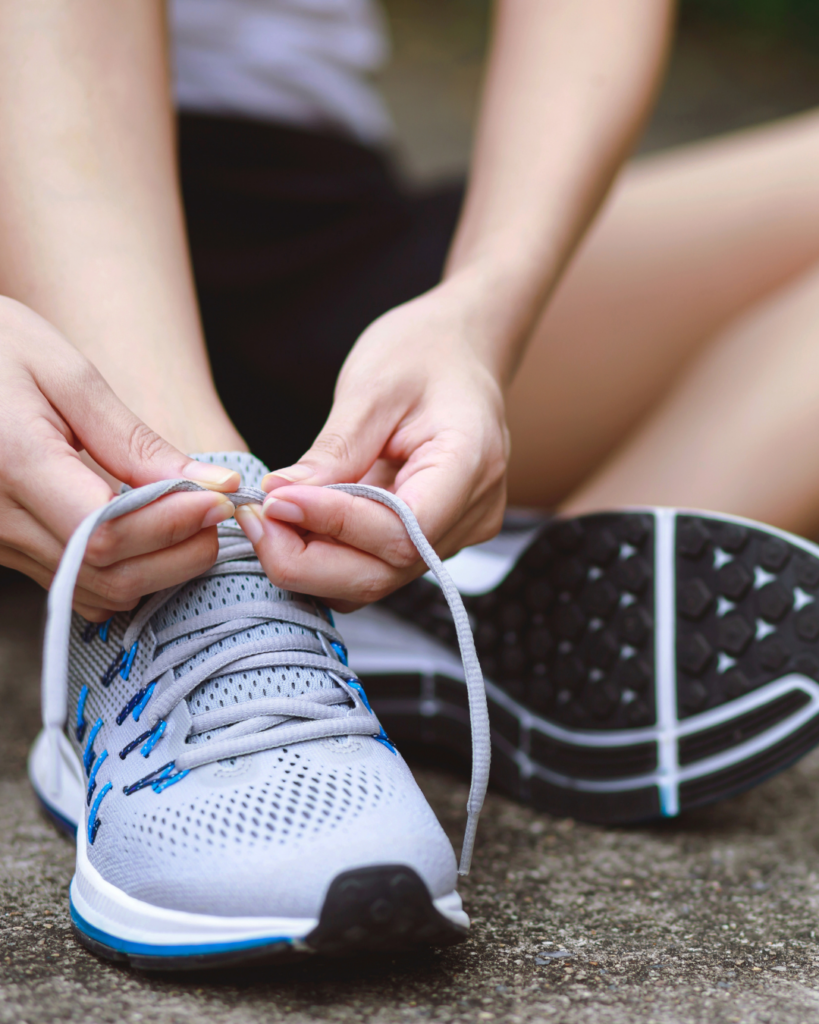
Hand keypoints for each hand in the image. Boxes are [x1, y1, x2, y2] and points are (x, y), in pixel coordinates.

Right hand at [0, 297, 240, 619]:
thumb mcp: (66, 374)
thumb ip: (134, 440)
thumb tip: (213, 484)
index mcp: (12, 464)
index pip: (107, 531)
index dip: (173, 524)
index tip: (220, 498)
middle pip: (108, 572)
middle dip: (180, 551)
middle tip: (217, 511)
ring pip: (96, 590)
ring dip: (159, 568)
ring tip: (192, 520)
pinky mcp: (1, 553)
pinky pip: (76, 588)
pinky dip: (125, 574)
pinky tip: (150, 537)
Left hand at [234, 284, 508, 610]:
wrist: (458, 349)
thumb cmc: (421, 353)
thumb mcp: (372, 386)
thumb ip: (334, 450)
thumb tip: (280, 498)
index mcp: (471, 465)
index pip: (403, 529)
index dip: (334, 525)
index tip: (274, 500)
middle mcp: (471, 514)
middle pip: (386, 572)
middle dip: (309, 559)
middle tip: (255, 519)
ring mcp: (454, 534)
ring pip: (374, 580)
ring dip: (310, 563)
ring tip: (267, 519)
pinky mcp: (429, 540)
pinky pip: (373, 567)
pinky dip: (326, 557)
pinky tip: (293, 525)